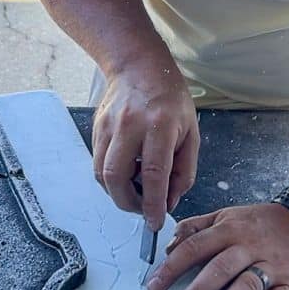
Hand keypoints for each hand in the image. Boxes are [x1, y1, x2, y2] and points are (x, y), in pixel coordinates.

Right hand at [92, 63, 199, 230]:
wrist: (139, 68)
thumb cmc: (171, 101)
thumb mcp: (191, 133)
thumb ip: (184, 171)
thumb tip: (170, 202)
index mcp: (159, 125)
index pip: (153, 173)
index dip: (152, 203)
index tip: (155, 221)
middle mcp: (130, 125)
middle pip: (116, 177)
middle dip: (128, 203)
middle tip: (142, 209)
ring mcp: (108, 126)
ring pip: (101, 174)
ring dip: (117, 193)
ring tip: (135, 190)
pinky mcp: (96, 129)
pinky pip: (98, 163)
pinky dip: (110, 177)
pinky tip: (126, 171)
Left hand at [146, 204, 288, 289]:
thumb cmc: (261, 223)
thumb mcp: (227, 216)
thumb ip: (196, 227)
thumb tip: (169, 245)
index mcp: (230, 229)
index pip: (195, 247)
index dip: (173, 267)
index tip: (154, 286)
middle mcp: (249, 246)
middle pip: (220, 267)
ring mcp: (273, 265)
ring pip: (247, 285)